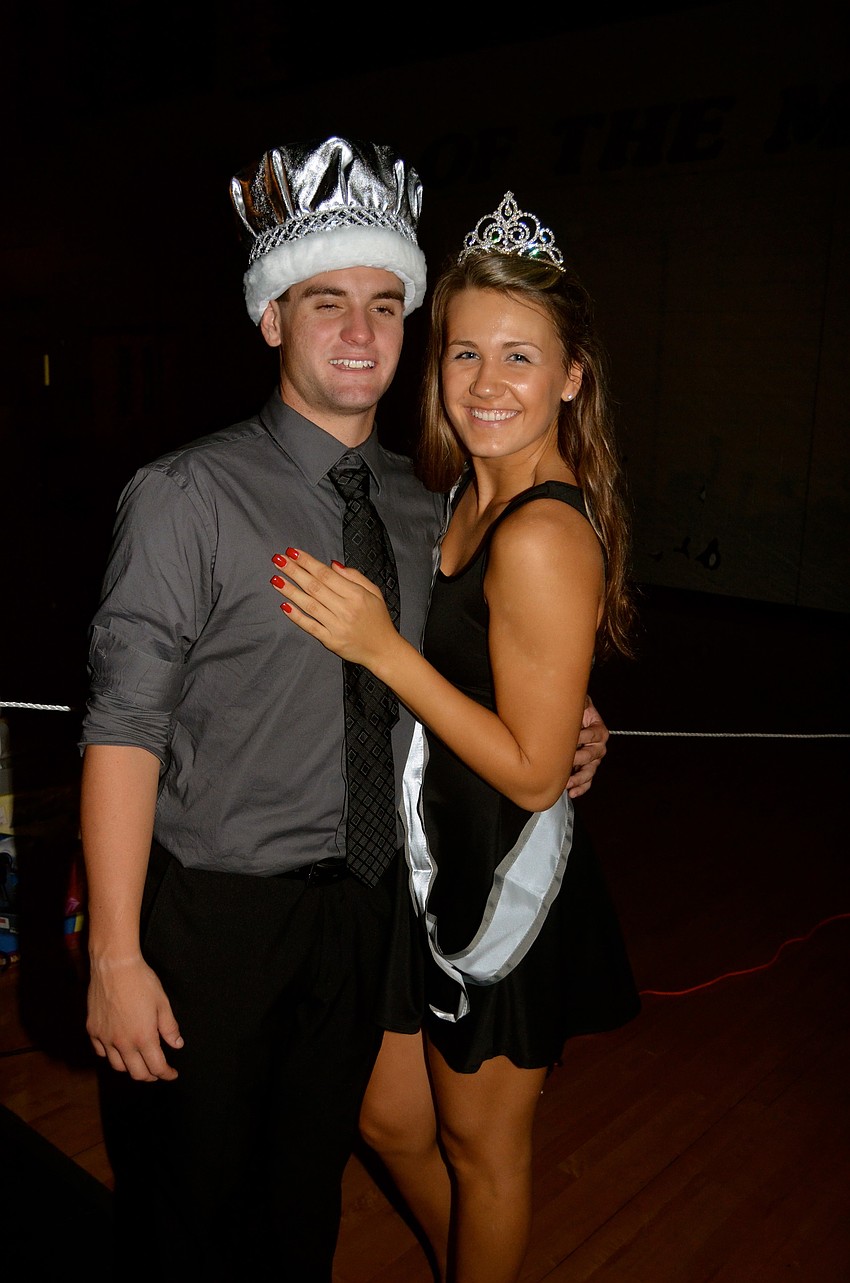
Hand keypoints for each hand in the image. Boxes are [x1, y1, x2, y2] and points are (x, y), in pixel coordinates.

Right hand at [87, 955, 183, 1081]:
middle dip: (150, 1075)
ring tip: (139, 1063)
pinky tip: (119, 1050)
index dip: (166, 1073)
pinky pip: (101, 1052)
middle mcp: (123, 1042)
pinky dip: (111, 1056)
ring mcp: (105, 1038)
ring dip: (131, 1068)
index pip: (157, 1066)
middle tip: (158, 1071)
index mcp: (143, 1037)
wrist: (114, 966)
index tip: (172, 1074)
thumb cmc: (141, 981)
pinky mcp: (93, 1030)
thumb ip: (170, 1027)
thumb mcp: (162, 1003)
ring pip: (118, 1066)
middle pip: (137, 1073)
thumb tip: (177, 1044)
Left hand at [270, 547, 397, 667]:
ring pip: (309, 605)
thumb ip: (354, 576)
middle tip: (278, 559)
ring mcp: (337, 626)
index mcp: (356, 595)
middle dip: (294, 571)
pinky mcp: (331, 641)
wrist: (384, 650)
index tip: (292, 552)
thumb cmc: (378, 620)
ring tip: (276, 579)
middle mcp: (346, 609)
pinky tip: (284, 605)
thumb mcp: (374, 592)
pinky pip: (310, 626)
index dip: (308, 562)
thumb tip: (331, 564)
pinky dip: (296, 616)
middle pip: (314, 587)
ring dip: (290, 591)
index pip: (326, 574)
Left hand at [567, 696, 608, 798]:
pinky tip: (571, 792)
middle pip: (591, 755)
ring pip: (589, 771)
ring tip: (568, 783)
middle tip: (564, 762)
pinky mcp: (586, 769)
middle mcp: (598, 746)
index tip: (570, 739)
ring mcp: (593, 760)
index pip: (593, 735)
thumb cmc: (578, 713)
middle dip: (577, 759)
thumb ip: (582, 702)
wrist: (575, 720)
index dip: (582, 737)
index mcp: (599, 731)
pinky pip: (587, 782)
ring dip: (578, 778)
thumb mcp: (581, 703)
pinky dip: (580, 788)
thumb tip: (579, 699)